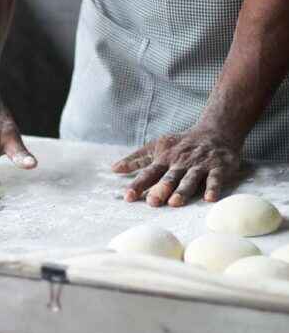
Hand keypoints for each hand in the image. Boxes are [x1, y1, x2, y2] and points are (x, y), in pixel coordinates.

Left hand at [111, 127, 240, 206]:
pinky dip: (213, 188)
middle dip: (160, 189)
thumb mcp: (157, 147)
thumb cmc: (181, 143)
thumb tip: (114, 169)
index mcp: (165, 158)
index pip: (149, 173)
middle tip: (152, 202)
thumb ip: (137, 160)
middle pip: (169, 177)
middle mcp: (180, 162)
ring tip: (175, 203)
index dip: (138, 184)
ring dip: (182, 190)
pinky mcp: (218, 167)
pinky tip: (209, 198)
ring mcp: (199, 165)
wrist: (216, 130)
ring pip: (190, 179)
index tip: (128, 197)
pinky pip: (215, 178)